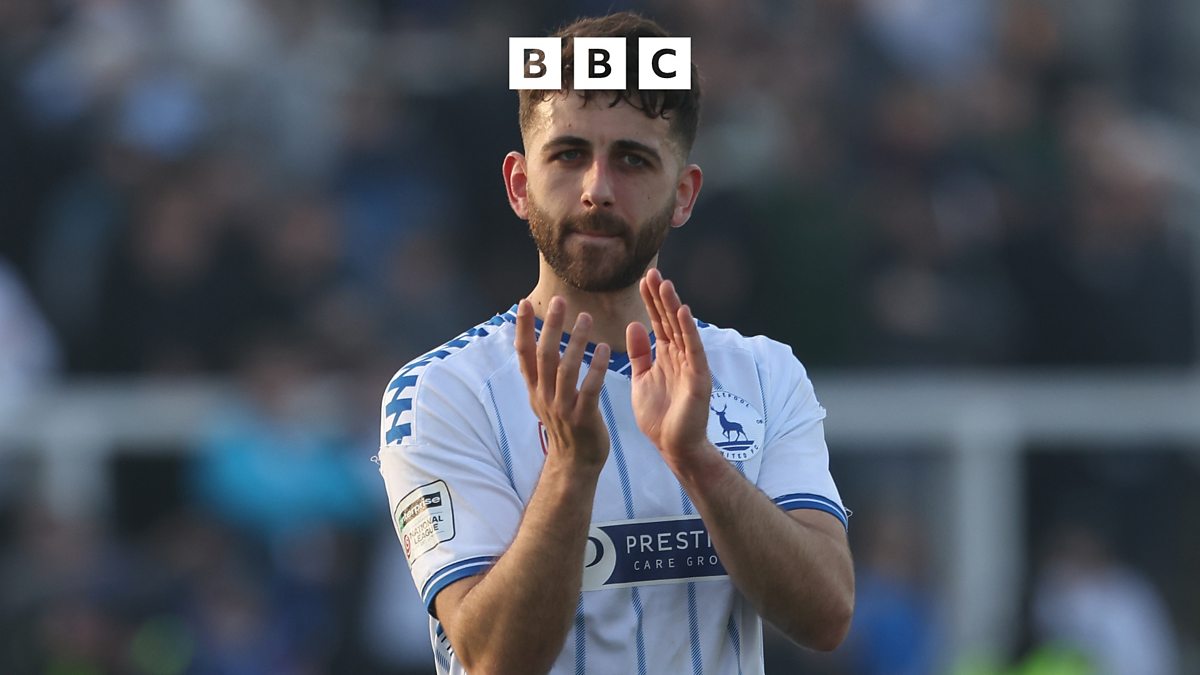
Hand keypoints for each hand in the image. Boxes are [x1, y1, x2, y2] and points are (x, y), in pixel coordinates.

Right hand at [515, 297, 611, 471]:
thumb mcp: (545, 398)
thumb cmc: (564, 424)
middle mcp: (544, 396)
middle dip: (551, 327)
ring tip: (586, 317)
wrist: (574, 463)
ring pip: (566, 369)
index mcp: (535, 389)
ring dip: (575, 341)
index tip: (523, 303)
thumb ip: (542, 373)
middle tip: (560, 301)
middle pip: (544, 356)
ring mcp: (562, 408)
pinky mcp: (582, 417)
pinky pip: (589, 388)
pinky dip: (596, 367)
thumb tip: (537, 342)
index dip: (523, 328)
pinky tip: (604, 348)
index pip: (524, 354)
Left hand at [626, 268, 713, 466]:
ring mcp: (691, 365)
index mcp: (666, 356)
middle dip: (661, 297)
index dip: (651, 301)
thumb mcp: (642, 379)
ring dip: (674, 306)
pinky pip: (694, 349)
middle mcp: (681, 356)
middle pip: (670, 320)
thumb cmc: (659, 417)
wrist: (674, 447)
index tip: (642, 280)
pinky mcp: (699, 377)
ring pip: (682, 330)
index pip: (658, 323)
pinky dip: (689, 329)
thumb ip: (640, 353)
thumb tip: (634, 325)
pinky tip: (683, 311)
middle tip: (652, 272)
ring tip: (665, 284)